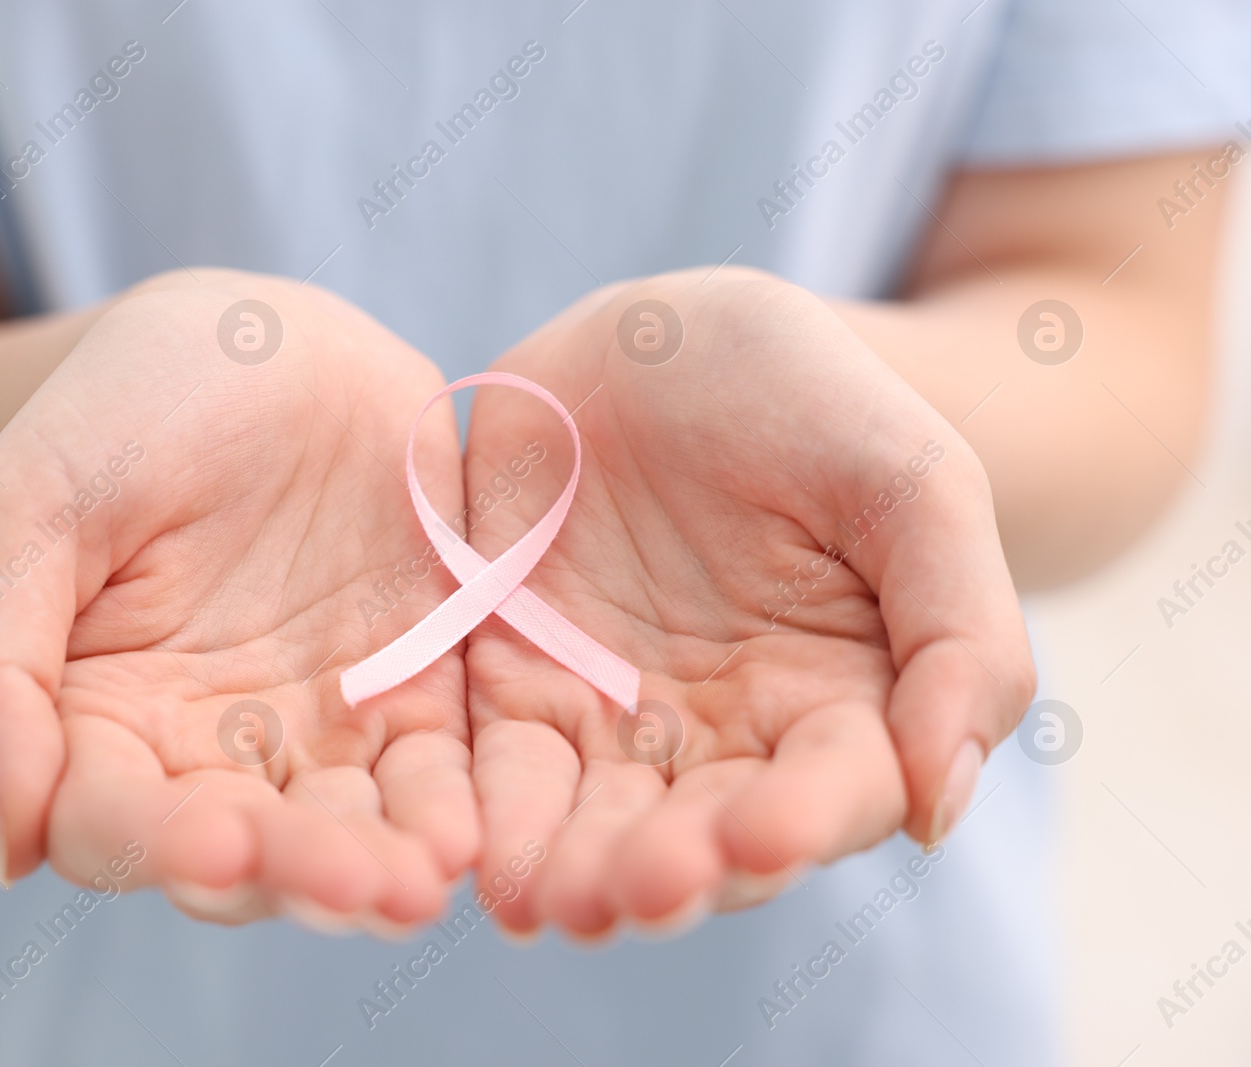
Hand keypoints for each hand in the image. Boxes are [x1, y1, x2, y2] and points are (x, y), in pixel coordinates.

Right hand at [0, 270, 477, 928]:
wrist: (256, 342)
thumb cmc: (118, 411)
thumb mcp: (26, 504)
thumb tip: (2, 840)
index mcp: (93, 721)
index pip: (109, 823)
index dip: (156, 846)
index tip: (215, 847)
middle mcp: (205, 751)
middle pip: (243, 854)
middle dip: (298, 876)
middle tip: (359, 889)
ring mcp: (315, 731)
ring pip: (342, 833)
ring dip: (380, 871)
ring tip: (422, 885)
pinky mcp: (411, 698)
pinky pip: (432, 773)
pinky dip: (450, 810)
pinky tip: (471, 832)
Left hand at [461, 268, 1033, 936]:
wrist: (667, 336)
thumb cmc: (813, 399)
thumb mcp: (914, 484)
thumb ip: (961, 635)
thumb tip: (942, 804)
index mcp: (843, 701)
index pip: (834, 791)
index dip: (803, 820)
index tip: (763, 835)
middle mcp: (730, 737)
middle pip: (704, 834)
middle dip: (672, 870)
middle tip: (634, 892)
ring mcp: (619, 719)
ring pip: (598, 821)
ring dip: (576, 869)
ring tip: (549, 902)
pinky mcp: (520, 688)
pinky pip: (502, 766)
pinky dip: (491, 815)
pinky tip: (479, 857)